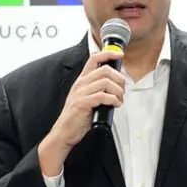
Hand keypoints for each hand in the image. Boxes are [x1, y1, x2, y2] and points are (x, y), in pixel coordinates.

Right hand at [38, 49, 124, 174]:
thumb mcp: (86, 98)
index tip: (119, 55)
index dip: (108, 54)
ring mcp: (81, 93)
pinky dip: (113, 100)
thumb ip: (97, 89)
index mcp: (82, 80)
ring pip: (106, 82)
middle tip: (122, 89)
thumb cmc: (76, 117)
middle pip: (104, 70)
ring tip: (119, 99)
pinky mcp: (83, 103)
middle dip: (119, 78)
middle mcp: (81, 84)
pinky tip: (115, 105)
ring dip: (118, 91)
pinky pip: (102, 96)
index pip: (94, 58)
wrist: (64, 132)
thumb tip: (116, 85)